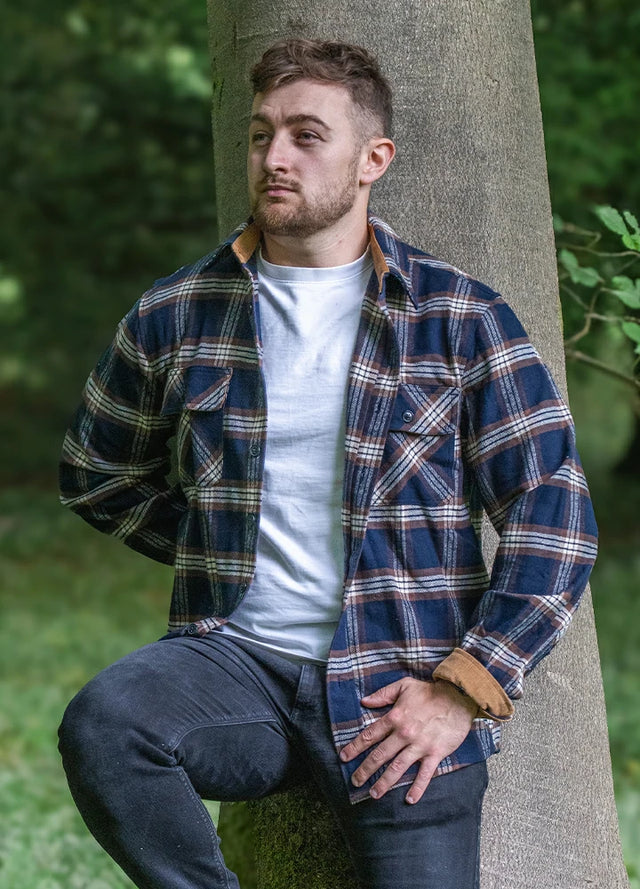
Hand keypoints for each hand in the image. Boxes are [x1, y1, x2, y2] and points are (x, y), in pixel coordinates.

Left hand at [339, 677, 476, 803]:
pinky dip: (417, 788)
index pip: (370, 735)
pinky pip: (424, 774)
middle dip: (365, 770)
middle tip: (355, 782)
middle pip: (380, 755)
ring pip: (397, 768)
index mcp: (395, 717)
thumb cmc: (430, 691)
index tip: (344, 758)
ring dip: (384, 783)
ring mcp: (419, 745)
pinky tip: (410, 800)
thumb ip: (383, 694)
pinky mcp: (435, 753)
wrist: (458, 697)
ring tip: (374, 794)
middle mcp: (404, 734)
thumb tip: (364, 701)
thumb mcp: (403, 686)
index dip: (355, 747)